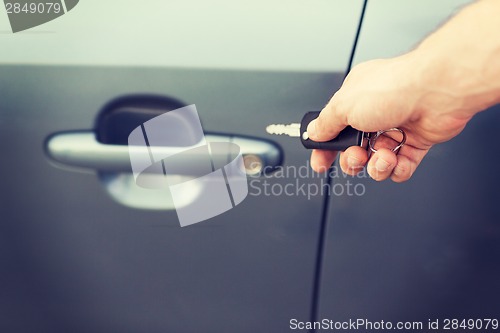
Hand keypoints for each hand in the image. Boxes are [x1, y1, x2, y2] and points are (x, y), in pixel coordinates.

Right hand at [307, 52, 474, 181]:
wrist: (438, 91)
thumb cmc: (395, 88)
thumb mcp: (344, 105)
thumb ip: (326, 123)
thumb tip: (313, 132)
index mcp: (355, 100)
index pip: (334, 129)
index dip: (325, 149)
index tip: (320, 162)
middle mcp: (375, 113)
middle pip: (354, 150)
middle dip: (353, 160)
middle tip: (357, 156)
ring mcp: (397, 127)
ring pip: (377, 161)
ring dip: (377, 166)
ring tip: (384, 157)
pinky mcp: (417, 141)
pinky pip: (401, 166)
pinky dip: (398, 169)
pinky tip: (398, 161)